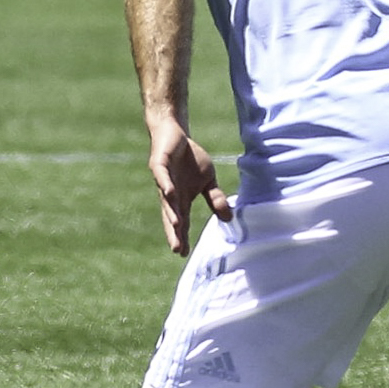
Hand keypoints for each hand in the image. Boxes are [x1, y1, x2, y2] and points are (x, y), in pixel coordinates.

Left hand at [148, 116, 230, 255]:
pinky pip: (162, 175)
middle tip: (176, 248)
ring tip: (176, 225)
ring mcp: (163, 179)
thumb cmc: (190, 159)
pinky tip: (170, 193)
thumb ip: (215, 199)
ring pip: (166, 199)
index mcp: (181, 199)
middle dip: (173, 232)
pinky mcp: (159, 163)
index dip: (181, 236)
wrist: (175, 134)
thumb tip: (229, 218)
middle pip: (171, 216)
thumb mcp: (208, 180)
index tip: (183, 253)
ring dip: (171, 212)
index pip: (181, 222)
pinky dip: (165, 184)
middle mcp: (170, 193)